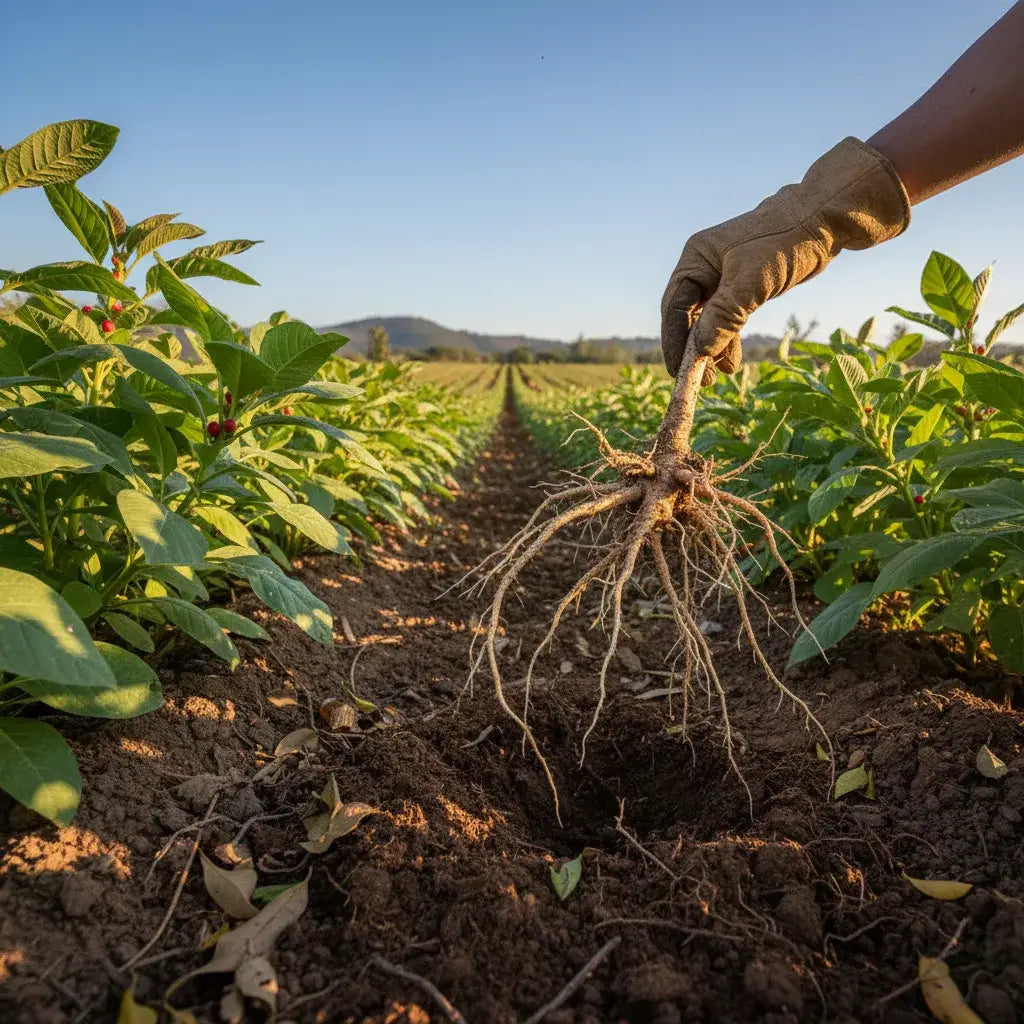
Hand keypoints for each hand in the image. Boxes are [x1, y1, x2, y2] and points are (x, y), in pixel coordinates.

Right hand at [660, 137, 911, 380]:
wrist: (825, 219)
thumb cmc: (785, 241)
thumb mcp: (750, 281)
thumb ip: (722, 317)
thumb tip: (699, 352)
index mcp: (696, 258)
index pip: (675, 307)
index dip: (674, 341)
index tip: (677, 371)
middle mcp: (705, 267)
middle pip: (688, 316)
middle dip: (692, 349)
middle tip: (699, 381)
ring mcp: (724, 277)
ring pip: (708, 321)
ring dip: (711, 349)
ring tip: (716, 378)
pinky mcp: (744, 286)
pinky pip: (728, 319)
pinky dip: (728, 340)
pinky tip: (730, 362)